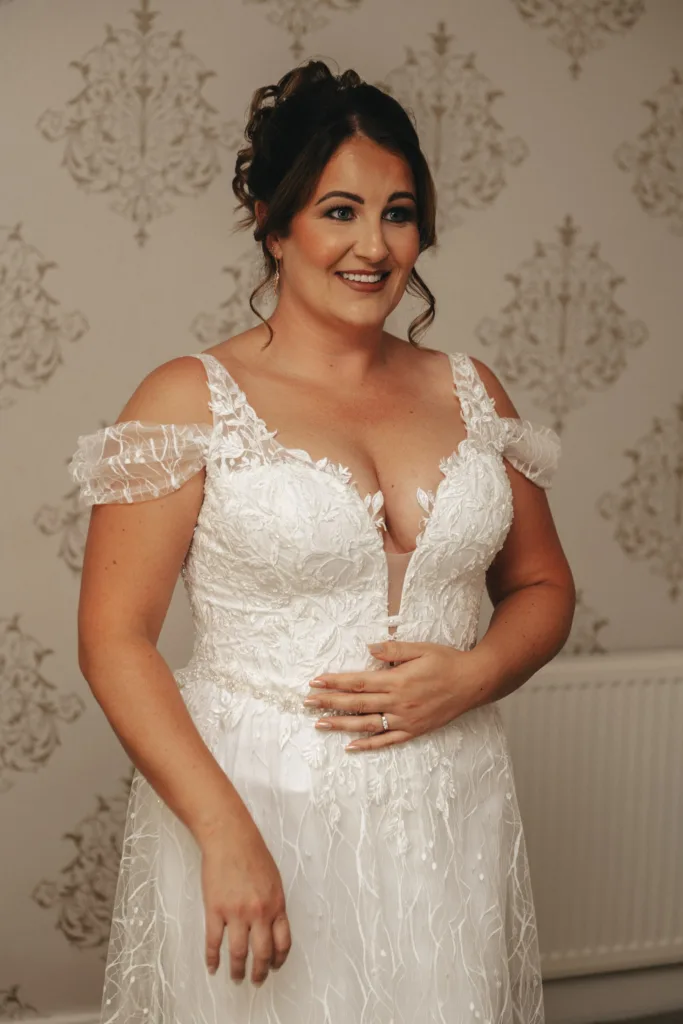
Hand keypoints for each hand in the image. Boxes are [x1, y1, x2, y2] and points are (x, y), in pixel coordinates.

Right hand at [199, 820, 291, 984]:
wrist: (230, 838)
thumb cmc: (252, 853)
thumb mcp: (274, 879)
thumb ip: (273, 904)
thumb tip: (272, 926)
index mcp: (276, 904)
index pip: (283, 942)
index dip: (279, 959)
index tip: (275, 966)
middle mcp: (259, 912)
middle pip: (263, 954)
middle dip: (260, 972)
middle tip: (256, 980)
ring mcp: (237, 913)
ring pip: (239, 953)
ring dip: (238, 971)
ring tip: (236, 978)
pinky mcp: (216, 910)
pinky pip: (214, 942)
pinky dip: (213, 959)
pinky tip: (213, 966)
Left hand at [304, 639, 486, 750]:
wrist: (473, 683)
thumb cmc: (447, 661)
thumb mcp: (421, 648)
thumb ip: (394, 649)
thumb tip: (369, 647)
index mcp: (397, 680)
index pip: (358, 682)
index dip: (335, 683)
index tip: (316, 682)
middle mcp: (398, 702)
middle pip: (357, 704)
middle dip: (329, 702)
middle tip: (307, 703)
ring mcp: (405, 720)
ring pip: (367, 724)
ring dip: (341, 724)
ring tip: (319, 723)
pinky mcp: (414, 731)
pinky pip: (386, 741)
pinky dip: (368, 744)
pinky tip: (350, 746)